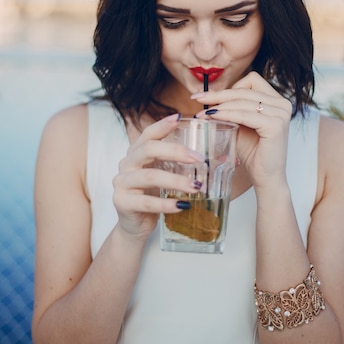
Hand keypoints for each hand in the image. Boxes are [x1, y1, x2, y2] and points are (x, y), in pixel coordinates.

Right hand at [112, 114, 201, 240]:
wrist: (134, 225)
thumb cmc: (152, 196)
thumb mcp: (165, 176)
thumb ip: (182, 165)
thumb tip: (221, 158)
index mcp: (136, 153)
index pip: (148, 134)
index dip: (162, 125)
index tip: (179, 117)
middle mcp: (126, 164)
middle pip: (148, 149)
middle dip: (175, 151)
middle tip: (198, 159)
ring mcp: (122, 183)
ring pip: (149, 176)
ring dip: (176, 180)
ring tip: (196, 187)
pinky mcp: (122, 203)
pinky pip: (146, 202)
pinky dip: (166, 204)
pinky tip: (182, 205)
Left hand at [191, 72, 292, 189]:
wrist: (265, 177)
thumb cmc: (253, 152)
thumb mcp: (240, 124)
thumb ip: (230, 109)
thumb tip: (206, 97)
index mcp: (276, 100)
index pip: (251, 80)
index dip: (228, 87)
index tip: (205, 95)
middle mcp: (282, 103)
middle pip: (244, 90)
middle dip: (218, 94)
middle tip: (196, 99)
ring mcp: (281, 113)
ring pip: (242, 100)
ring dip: (219, 106)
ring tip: (203, 114)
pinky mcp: (276, 125)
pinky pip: (244, 114)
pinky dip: (227, 114)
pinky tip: (213, 118)